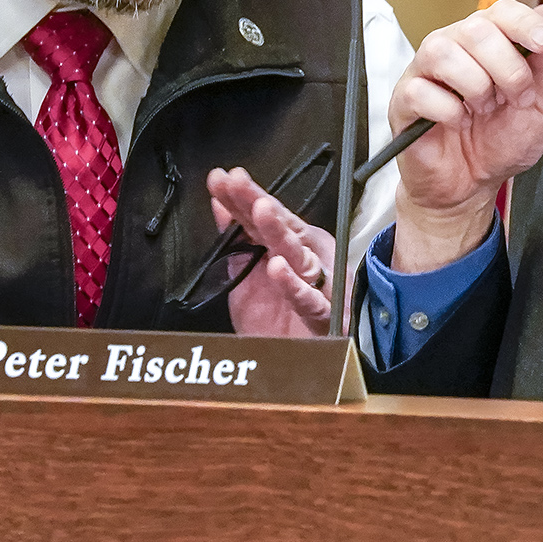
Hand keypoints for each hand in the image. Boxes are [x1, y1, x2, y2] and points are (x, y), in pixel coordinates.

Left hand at [207, 166, 334, 337]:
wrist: (307, 363)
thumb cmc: (282, 315)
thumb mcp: (250, 271)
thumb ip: (238, 237)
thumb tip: (220, 203)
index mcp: (291, 245)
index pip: (264, 216)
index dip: (242, 196)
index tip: (221, 178)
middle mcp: (306, 258)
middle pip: (281, 227)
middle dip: (258, 203)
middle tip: (238, 184)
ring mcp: (317, 284)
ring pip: (298, 255)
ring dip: (279, 232)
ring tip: (261, 211)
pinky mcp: (322, 316)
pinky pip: (309, 300)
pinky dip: (293, 285)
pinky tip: (277, 269)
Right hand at [388, 0, 542, 271]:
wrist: (471, 186)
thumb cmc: (500, 142)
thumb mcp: (539, 104)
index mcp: (487, 43)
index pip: (502, 9)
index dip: (525, 21)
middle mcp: (453, 47)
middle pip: (475, 28)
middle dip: (507, 67)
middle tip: (514, 98)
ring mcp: (424, 72)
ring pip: (442, 51)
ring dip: (475, 86)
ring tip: (481, 110)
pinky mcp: (403, 101)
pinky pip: (420, 91)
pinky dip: (448, 111)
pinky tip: (457, 122)